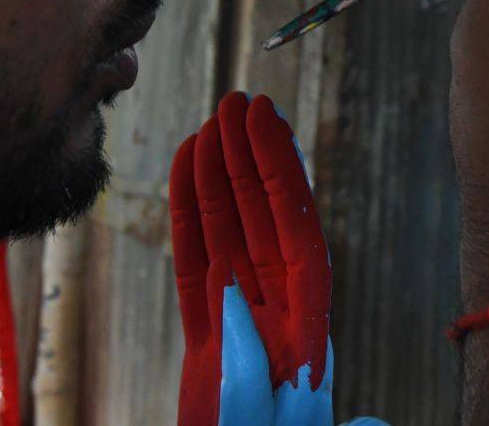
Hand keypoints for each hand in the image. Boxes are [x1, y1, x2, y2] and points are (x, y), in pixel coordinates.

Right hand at [169, 92, 333, 425]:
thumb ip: (250, 386)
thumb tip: (237, 314)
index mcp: (304, 336)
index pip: (297, 236)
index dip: (281, 176)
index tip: (267, 124)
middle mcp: (276, 321)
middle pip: (266, 224)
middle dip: (252, 163)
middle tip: (240, 101)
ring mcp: (240, 327)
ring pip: (229, 237)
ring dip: (220, 179)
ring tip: (211, 120)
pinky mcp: (205, 346)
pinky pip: (195, 267)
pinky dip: (188, 218)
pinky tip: (185, 172)